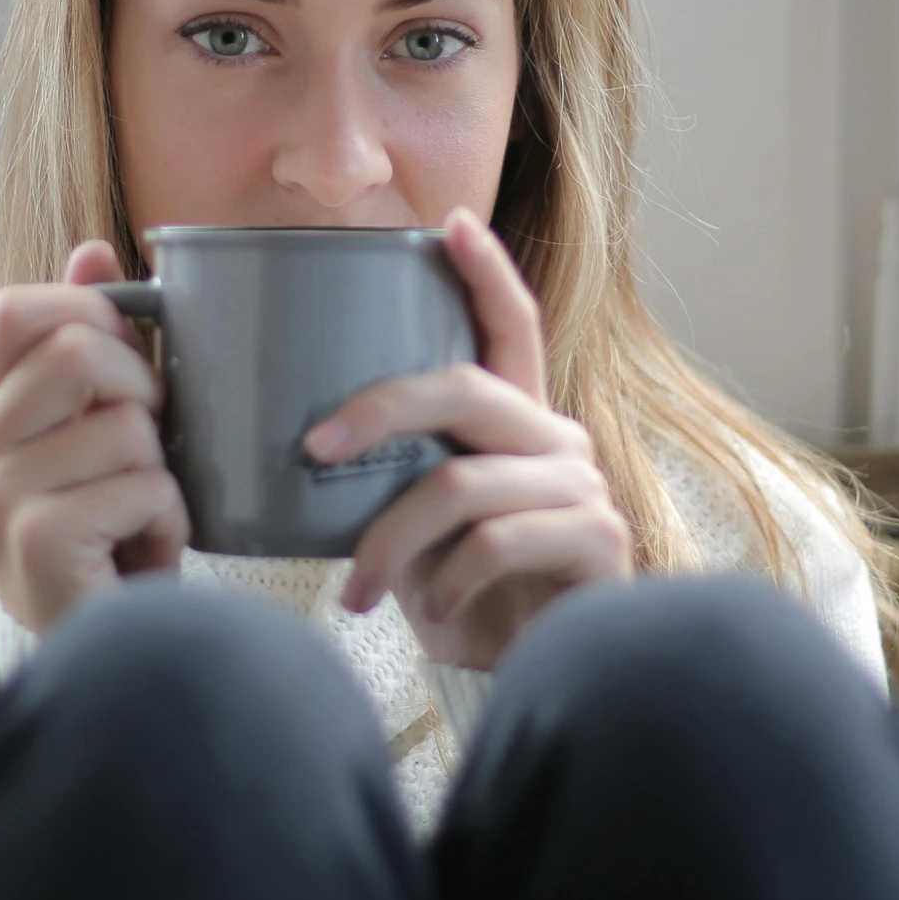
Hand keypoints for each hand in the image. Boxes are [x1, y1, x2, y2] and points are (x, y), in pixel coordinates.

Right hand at [0, 241, 189, 633]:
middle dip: (145, 390)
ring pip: (126, 425)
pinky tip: (142, 551)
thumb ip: (86, 342)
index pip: (16, 310)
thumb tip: (92, 251)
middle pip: (78, 354)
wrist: (100, 647)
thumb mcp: (93, 430)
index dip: (90, 313)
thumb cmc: (105, 530)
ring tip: (140, 515)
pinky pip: (144, 485)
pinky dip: (170, 519)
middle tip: (149, 445)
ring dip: (162, 473)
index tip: (126, 357)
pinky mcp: (37, 541)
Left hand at [303, 208, 633, 668]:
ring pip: (461, 484)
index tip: (450, 223)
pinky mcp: (596, 540)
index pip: (512, 326)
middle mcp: (556, 437)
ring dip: (393, 540)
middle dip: (379, 409)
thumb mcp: (420, 525)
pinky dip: (446, 581)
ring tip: (361, 589)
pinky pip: (497, 542)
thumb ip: (394, 475)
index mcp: (516, 421)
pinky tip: (432, 610)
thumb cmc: (466, 595)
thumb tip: (302, 446)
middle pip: (465, 389)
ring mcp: (582, 486)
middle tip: (314, 447)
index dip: (484, 272)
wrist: (531, 676)